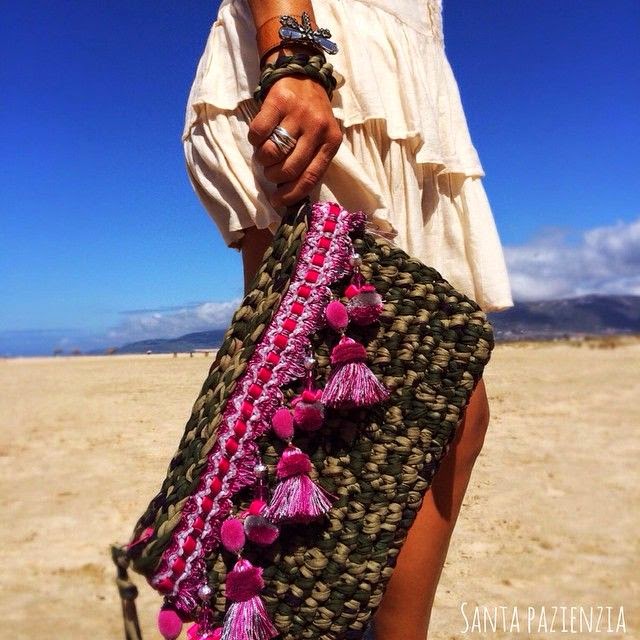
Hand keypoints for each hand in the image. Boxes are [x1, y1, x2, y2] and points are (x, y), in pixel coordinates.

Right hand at [248, 74, 342, 206]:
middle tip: (270, 172)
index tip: (277, 201)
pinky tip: (260, 137)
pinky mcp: (278, 101)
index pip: (311, 177)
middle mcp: (318, 128)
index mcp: (331, 142)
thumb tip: (288, 191)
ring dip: (264, 160)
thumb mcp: (320, 138)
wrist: (304, 75)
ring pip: (273, 152)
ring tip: (266, 153)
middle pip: (290, 168)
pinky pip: (259, 132)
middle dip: (275, 176)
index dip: (292, 194)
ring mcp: (298, 113)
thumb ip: (310, 161)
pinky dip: (255, 140)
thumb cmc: (311, 115)